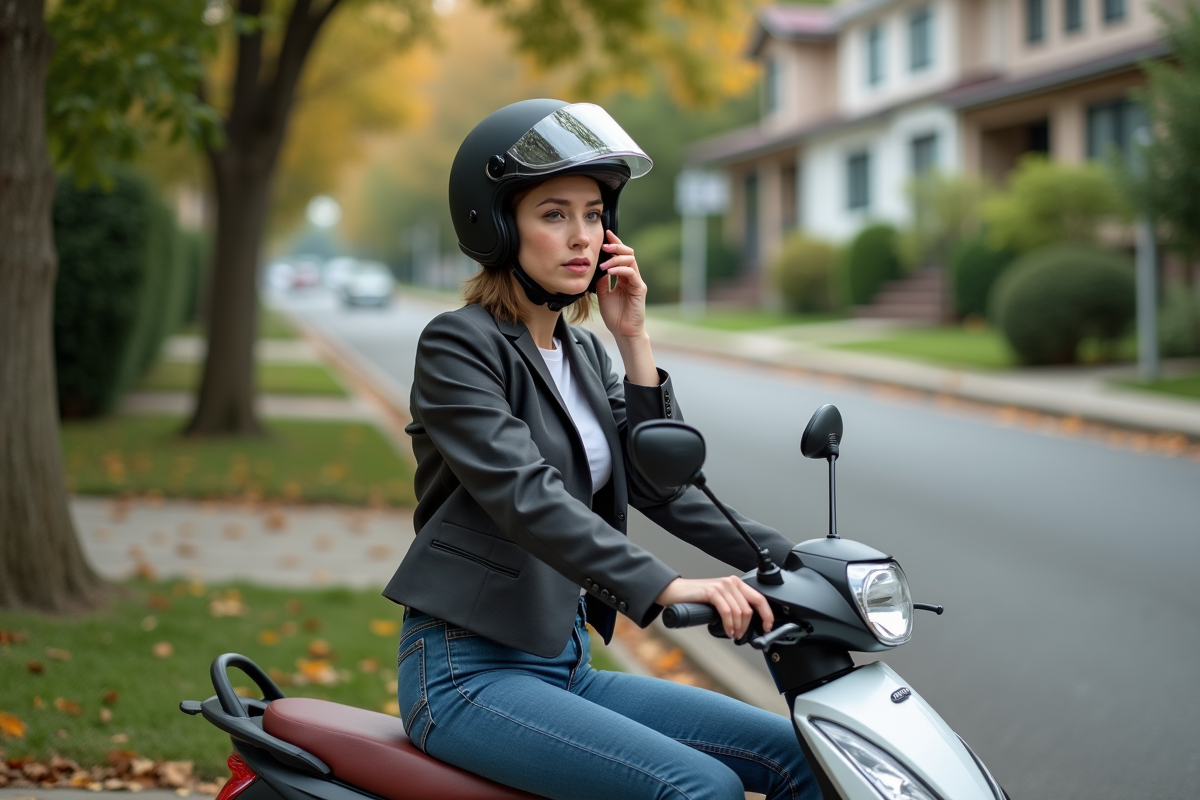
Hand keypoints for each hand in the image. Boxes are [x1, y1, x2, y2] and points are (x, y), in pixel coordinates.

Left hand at [596, 230, 646, 340]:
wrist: (623, 331)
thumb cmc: (615, 315)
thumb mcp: (603, 294)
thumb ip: (602, 280)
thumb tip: (596, 267)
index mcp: (623, 277)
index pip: (620, 256)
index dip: (614, 244)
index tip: (605, 235)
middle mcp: (632, 277)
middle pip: (628, 253)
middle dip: (616, 247)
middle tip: (604, 246)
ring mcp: (637, 282)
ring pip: (631, 260)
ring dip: (616, 258)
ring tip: (603, 263)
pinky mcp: (640, 289)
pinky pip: (631, 273)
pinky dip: (620, 269)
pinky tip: (609, 272)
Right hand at [655, 576, 774, 639]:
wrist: (675, 592)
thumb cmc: (697, 599)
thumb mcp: (720, 601)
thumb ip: (734, 606)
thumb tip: (747, 624)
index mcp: (736, 583)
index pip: (760, 598)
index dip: (767, 615)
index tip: (767, 627)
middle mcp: (731, 582)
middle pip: (749, 609)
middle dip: (748, 627)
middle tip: (741, 636)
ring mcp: (722, 585)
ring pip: (739, 612)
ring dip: (738, 628)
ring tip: (732, 634)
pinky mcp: (712, 591)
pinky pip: (727, 611)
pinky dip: (729, 625)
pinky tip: (727, 631)